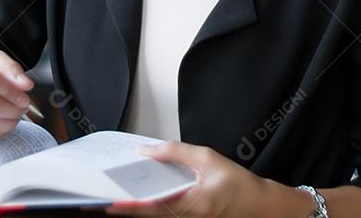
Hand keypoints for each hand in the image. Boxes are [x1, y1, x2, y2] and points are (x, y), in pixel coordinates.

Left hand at [104, 140, 282, 217]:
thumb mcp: (208, 159)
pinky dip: (148, 207)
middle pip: (149, 216)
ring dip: (135, 208)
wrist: (259, 207)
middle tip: (101, 200)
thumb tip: (147, 150)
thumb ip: (176, 153)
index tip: (109, 204)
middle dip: (125, 209)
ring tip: (115, 195)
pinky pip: (163, 216)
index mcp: (193, 205)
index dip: (130, 207)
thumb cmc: (238, 183)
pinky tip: (139, 195)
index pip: (154, 208)